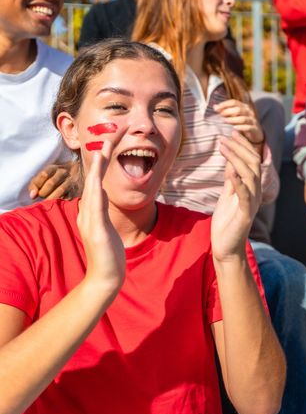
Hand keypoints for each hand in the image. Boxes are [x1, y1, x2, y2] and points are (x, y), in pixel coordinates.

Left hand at [28, 162, 79, 199]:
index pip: (44, 174)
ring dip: (51, 198)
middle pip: (51, 183)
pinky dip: (60, 201)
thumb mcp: (41, 178)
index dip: (38, 185)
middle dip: (43, 193)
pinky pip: (68, 197)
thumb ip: (34, 185)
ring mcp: (71, 180)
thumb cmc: (51, 179)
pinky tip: (56, 203)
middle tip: (42, 198)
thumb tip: (33, 196)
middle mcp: (63, 172)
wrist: (73, 175)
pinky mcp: (76, 190)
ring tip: (47, 203)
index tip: (35, 194)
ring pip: (61, 190)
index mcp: (53, 168)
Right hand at [77, 141, 124, 291]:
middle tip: (110, 135)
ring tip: (103, 148)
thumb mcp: (107, 226)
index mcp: (92, 210)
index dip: (101, 161)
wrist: (105, 278)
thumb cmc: (109, 254)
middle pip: (93, 178)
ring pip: (93, 188)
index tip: (109, 143)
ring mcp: (90, 220)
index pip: (97, 180)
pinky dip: (96, 192)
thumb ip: (103, 211)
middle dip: (101, 156)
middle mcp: (87, 212)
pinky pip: (96, 207)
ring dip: (97, 168)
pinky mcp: (95, 230)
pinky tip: (97, 181)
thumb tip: (104, 195)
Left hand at [212, 131, 261, 259]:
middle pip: (253, 164)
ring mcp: (252, 203)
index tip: (232, 133)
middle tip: (226, 136)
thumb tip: (230, 162)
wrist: (226, 248)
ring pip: (251, 175)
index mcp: (251, 188)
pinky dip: (238, 181)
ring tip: (223, 147)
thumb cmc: (227, 223)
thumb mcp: (228, 196)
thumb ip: (232, 180)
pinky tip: (230, 170)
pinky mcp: (246, 214)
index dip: (243, 146)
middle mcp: (255, 193)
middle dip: (240, 147)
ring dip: (236, 158)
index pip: (252, 161)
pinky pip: (244, 195)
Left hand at [214, 99, 264, 146]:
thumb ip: (225, 111)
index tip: (216, 109)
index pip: (234, 102)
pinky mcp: (255, 129)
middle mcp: (249, 112)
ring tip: (225, 121)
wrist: (255, 134)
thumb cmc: (242, 124)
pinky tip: (234, 128)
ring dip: (233, 119)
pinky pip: (249, 127)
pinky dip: (241, 127)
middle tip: (220, 115)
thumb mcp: (234, 117)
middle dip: (228, 112)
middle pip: (238, 109)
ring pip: (243, 118)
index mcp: (243, 107)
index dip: (224, 104)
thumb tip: (215, 106)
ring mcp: (252, 120)